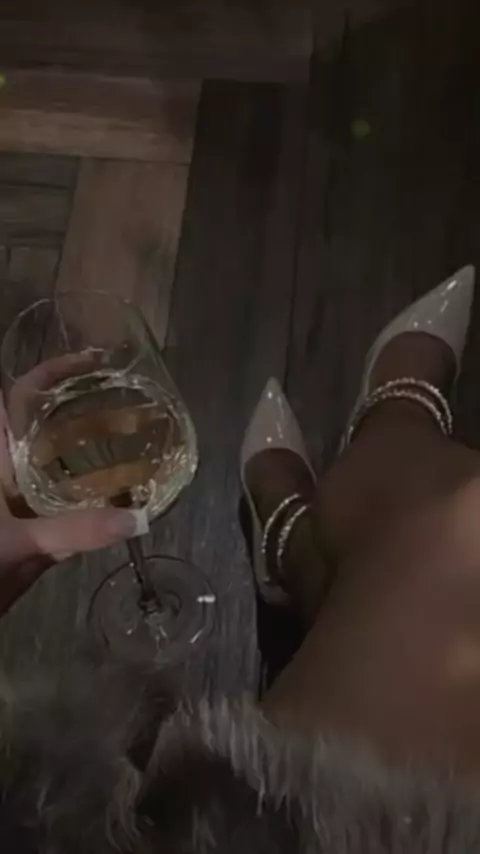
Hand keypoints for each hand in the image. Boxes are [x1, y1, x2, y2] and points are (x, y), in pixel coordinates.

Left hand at [0, 388, 140, 617]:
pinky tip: (131, 497)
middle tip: (130, 396)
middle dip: (83, 405)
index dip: (51, 372)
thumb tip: (137, 520)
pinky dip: (99, 498)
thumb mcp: (17, 543)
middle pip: (46, 423)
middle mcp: (13, 470)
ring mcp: (24, 498)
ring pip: (61, 462)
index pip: (20, 397)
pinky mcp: (36, 528)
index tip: (94, 362)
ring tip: (139, 436)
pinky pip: (72, 504)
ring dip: (94, 449)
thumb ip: (73, 531)